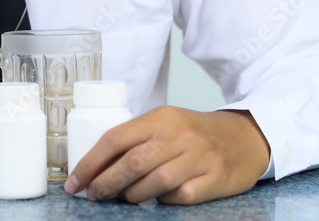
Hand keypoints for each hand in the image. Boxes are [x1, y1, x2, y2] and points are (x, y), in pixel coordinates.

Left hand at [64, 106, 270, 204]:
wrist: (244, 137)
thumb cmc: (195, 133)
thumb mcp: (166, 123)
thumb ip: (138, 137)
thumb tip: (96, 163)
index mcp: (161, 118)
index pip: (116, 138)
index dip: (90, 162)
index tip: (74, 181)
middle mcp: (179, 135)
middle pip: (132, 163)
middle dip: (105, 183)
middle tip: (92, 195)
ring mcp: (199, 158)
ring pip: (154, 182)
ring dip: (131, 195)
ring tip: (122, 198)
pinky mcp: (215, 179)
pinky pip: (180, 196)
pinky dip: (163, 201)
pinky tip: (157, 199)